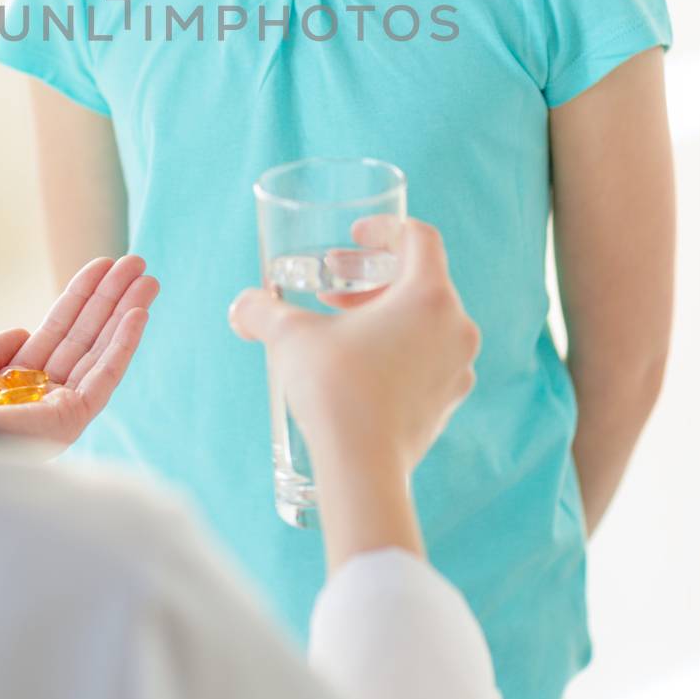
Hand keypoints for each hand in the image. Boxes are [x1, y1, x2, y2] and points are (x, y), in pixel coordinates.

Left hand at [0, 254, 158, 452]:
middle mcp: (36, 401)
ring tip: (148, 275)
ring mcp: (55, 414)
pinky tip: (138, 311)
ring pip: (99, 354)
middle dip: (111, 300)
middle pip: (83, 340)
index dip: (78, 300)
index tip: (101, 267)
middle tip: (137, 262)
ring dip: (126, 313)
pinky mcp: (69, 423)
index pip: (55, 337)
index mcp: (9, 390)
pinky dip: (124, 344)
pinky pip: (104, 378)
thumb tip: (23, 333)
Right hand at [229, 217, 478, 474]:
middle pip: (420, 280)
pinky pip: (429, 358)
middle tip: (333, 291)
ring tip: (341, 331)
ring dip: (384, 315)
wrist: (362, 467)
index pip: (419, 238)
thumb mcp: (291, 338)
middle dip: (371, 280)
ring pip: (426, 321)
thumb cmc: (333, 390)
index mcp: (429, 295)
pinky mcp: (449, 400)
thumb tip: (241, 307)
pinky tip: (361, 368)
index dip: (385, 231)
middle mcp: (456, 326)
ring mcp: (458, 367)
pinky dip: (399, 349)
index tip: (354, 239)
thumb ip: (263, 311)